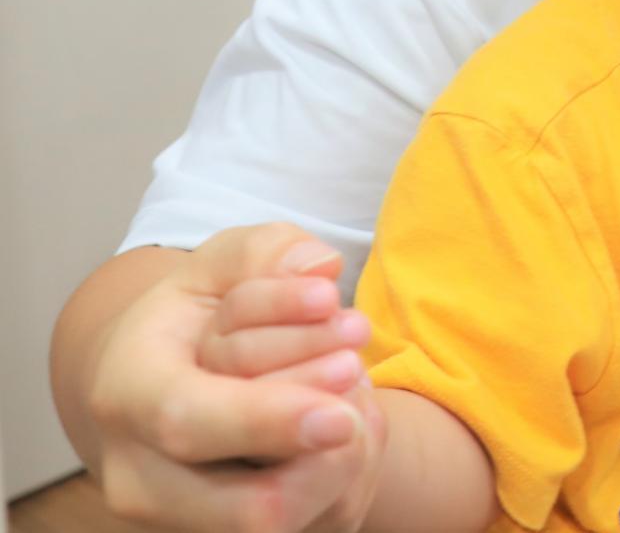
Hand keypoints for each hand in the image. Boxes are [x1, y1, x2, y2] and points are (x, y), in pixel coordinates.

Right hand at [88, 222, 385, 530]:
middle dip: (323, 443)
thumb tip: (321, 269)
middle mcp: (139, 475)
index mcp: (126, 392)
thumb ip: (269, 251)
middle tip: (355, 363)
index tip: (343, 399)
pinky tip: (344, 411)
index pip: (189, 421)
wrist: (165, 378)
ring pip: (286, 519)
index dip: (267, 418)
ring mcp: (179, 520)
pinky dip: (349, 470)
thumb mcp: (224, 261)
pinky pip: (315, 523)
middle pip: (249, 503)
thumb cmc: (200, 313)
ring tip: (347, 378)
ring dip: (343, 452)